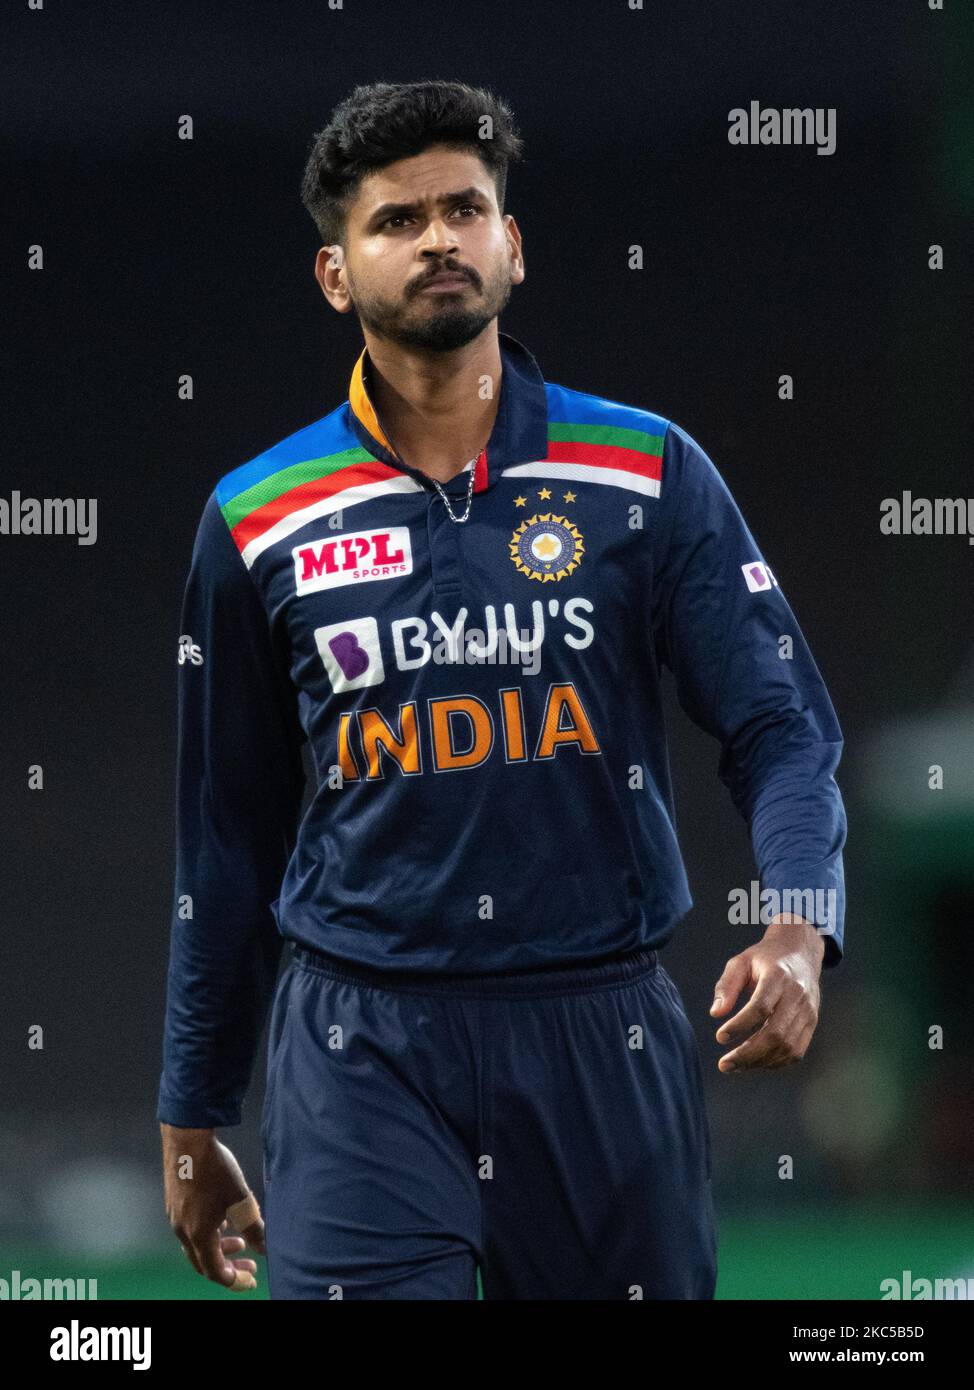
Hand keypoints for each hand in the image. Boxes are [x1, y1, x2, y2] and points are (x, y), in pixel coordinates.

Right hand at [160, 1125, 264, 1290]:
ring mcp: (175, 1217)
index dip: (234, 1280)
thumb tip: (266, 1248)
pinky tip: (223, 1219)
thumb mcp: (241, 1199)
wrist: (187, 1138)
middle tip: (250, 1265)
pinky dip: (209, 1233)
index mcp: (198, 1234)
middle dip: (228, 1266)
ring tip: (240, 1241)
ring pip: (197, 1245)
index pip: (215, 1271)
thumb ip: (254, 1227)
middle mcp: (182, 1230)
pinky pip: (191, 1230)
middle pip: (204, 1262)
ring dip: (219, 1248)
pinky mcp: (174, 1203)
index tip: (251, 1279)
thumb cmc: (216, 1169)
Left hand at [709, 915, 825, 1072]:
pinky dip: (776, 1062)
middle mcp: (797, 996)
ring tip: (736, 1066)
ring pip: (787, 1046)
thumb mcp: (741, 962)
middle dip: (748, 1053)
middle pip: (775, 1033)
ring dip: (760, 1061)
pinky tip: (756, 1062)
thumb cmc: (765, 958)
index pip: (760, 1007)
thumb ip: (726, 986)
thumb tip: (716, 1013)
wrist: (800, 953)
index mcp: (778, 977)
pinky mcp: (812, 1022)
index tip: (720, 1037)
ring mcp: (807, 1011)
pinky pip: (797, 1051)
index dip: (740, 1025)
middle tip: (725, 1064)